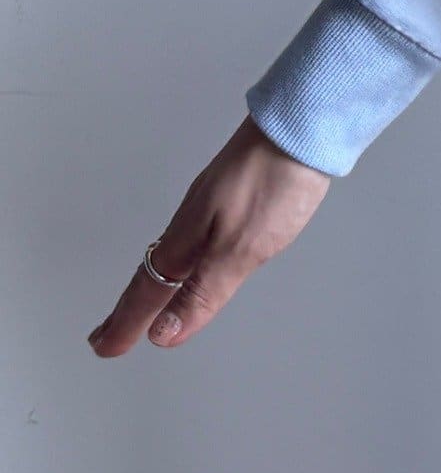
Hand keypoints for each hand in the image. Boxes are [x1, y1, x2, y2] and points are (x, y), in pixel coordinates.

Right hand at [87, 113, 331, 356]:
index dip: (129, 323)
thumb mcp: (241, 248)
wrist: (302, 124)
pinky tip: (191, 258)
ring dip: (152, 284)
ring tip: (141, 305)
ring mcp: (210, 204)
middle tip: (106, 335)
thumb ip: (203, 291)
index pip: (150, 291)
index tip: (106, 349)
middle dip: (128, 308)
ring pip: (171, 254)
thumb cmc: (274, 182)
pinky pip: (191, 237)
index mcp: (189, 238)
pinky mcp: (231, 192)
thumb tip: (162, 334)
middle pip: (152, 273)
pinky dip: (179, 260)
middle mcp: (192, 220)